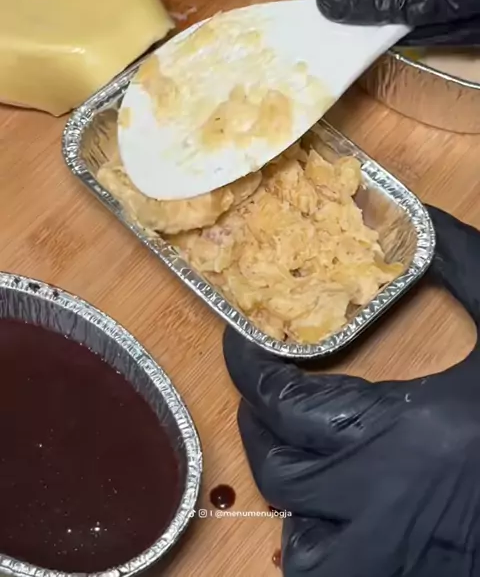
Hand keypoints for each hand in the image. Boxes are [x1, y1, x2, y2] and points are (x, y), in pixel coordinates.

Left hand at [224, 206, 479, 576]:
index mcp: (406, 430)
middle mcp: (389, 500)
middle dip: (261, 429)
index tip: (242, 342)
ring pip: (303, 553)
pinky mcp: (426, 573)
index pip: (285, 405)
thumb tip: (422, 215)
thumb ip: (462, 262)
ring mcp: (404, 552)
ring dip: (292, 504)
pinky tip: (347, 509)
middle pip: (280, 475)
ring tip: (304, 457)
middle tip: (270, 393)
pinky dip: (327, 548)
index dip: (249, 371)